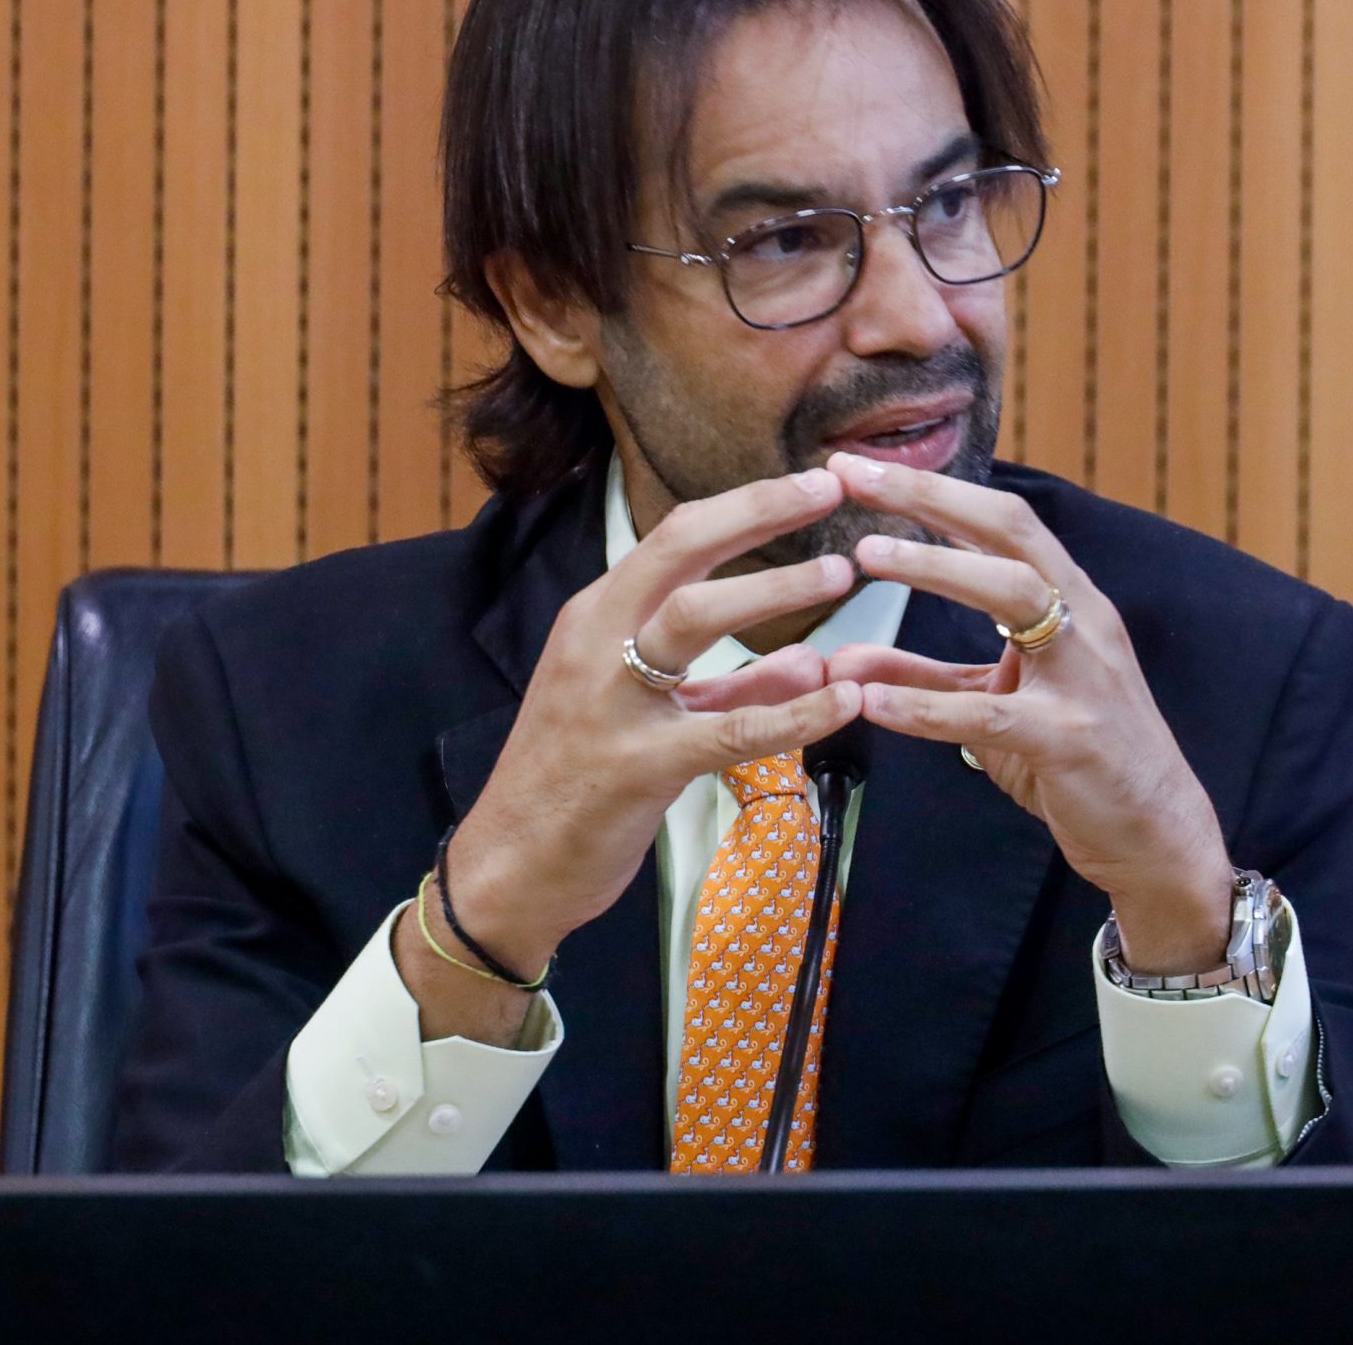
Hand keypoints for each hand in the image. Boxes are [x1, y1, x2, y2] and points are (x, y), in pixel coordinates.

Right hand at [442, 467, 866, 983]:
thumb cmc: (574, 784)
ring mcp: (611, 701)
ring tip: (841, 576)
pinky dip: (794, 711)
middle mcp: (597, 642)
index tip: (811, 483)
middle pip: (678, 548)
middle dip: (758, 510)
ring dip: (773, 589)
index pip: (673, 537)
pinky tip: (844, 700)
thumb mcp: (646, 715)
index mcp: (596, 619)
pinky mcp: (637, 766)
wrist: (508, 869)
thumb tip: (811, 658)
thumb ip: (729, 683)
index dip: (746, 503)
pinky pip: (728, 729)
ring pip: (693, 617)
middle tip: (829, 489)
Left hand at [821, 452, 1236, 976]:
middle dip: (932, 497)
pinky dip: (925, 705)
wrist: (1156, 836)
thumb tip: (842, 657)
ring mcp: (1084, 679)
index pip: (1001, 523)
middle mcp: (1084, 623)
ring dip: (936, 569)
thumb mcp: (992, 705)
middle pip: (1010, 534)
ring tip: (863, 557)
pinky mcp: (1072, 741)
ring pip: (1016, 597)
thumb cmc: (1076, 756)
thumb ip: (921, 675)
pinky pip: (990, 716)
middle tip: (855, 477)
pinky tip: (868, 701)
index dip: (932, 489)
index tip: (860, 466)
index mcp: (1069, 603)